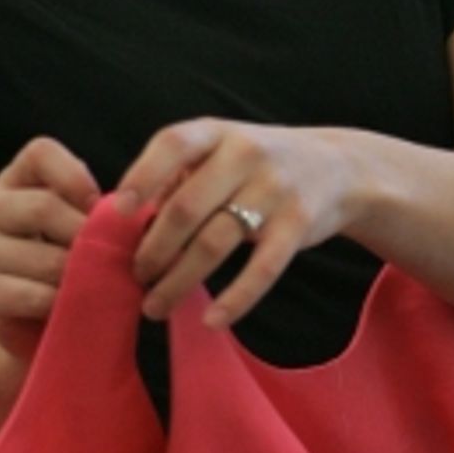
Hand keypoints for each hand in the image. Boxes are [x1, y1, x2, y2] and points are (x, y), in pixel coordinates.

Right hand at [0, 138, 99, 359]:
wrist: (39, 318)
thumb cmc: (68, 259)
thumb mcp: (81, 223)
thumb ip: (97, 210)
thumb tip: (130, 212)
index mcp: (16, 178)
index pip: (40, 153)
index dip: (76, 177)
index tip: (100, 207)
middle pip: (42, 207)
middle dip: (86, 236)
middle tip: (115, 257)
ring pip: (37, 255)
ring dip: (77, 274)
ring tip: (100, 284)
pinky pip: (25, 294)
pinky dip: (57, 301)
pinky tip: (71, 303)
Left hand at [116, 119, 355, 330]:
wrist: (336, 168)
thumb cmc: (256, 165)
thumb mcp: (219, 151)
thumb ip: (178, 178)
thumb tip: (130, 223)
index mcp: (216, 132)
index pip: (173, 144)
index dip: (142, 177)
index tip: (117, 213)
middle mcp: (245, 153)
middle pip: (186, 208)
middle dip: (153, 249)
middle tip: (135, 276)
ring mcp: (274, 189)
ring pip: (215, 243)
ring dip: (179, 281)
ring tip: (155, 305)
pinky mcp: (298, 224)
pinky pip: (261, 268)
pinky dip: (235, 299)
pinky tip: (212, 320)